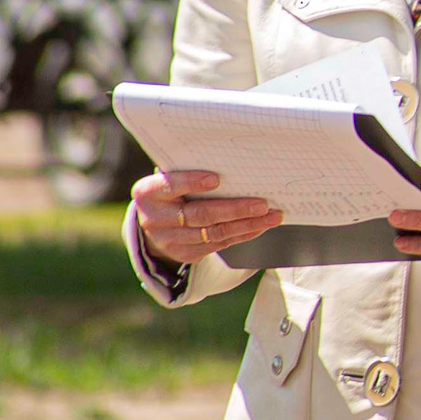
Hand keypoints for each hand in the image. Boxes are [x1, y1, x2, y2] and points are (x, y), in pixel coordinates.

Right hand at [133, 170, 282, 264]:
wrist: (155, 222)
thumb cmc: (171, 191)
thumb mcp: (171, 178)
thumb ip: (190, 172)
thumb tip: (234, 165)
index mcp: (149, 193)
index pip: (171, 186)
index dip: (192, 183)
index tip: (216, 179)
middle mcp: (155, 219)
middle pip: (200, 214)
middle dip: (235, 209)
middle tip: (262, 204)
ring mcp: (169, 240)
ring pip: (214, 233)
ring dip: (247, 225)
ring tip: (271, 216)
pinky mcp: (185, 254)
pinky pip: (219, 245)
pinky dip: (242, 234)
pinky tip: (259, 226)